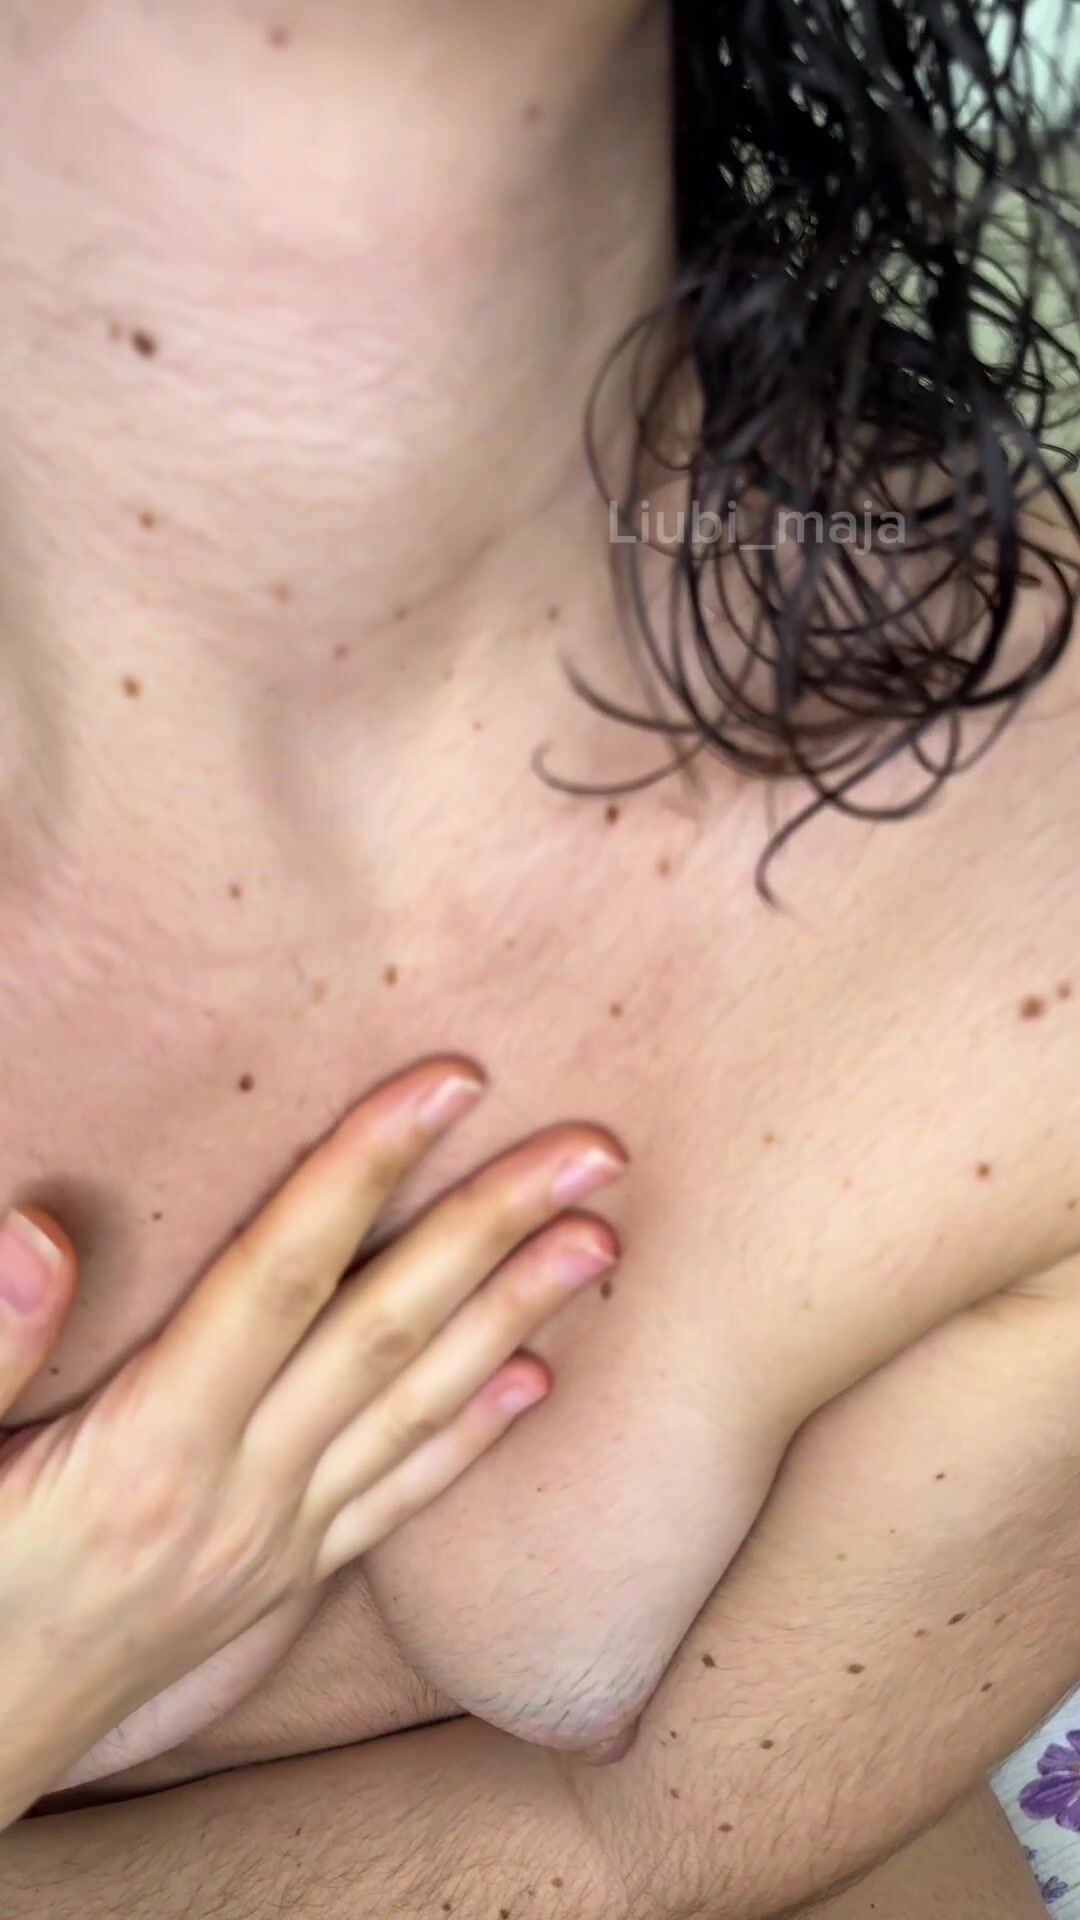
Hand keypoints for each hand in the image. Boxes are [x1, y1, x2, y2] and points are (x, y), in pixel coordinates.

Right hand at [0, 1056, 624, 1825]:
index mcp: (147, 1444)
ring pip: (418, 1409)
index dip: (367, 1168)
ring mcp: (272, 1544)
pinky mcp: (282, 1583)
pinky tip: (536, 1382)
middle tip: (596, 1151)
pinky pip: (399, 1502)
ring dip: (516, 1316)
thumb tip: (44, 1228)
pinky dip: (474, 1438)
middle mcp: (235, 1491)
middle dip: (493, 1228)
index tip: (450, 1084)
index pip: (281, 1273)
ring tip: (600, 1242)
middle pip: (386, 1330)